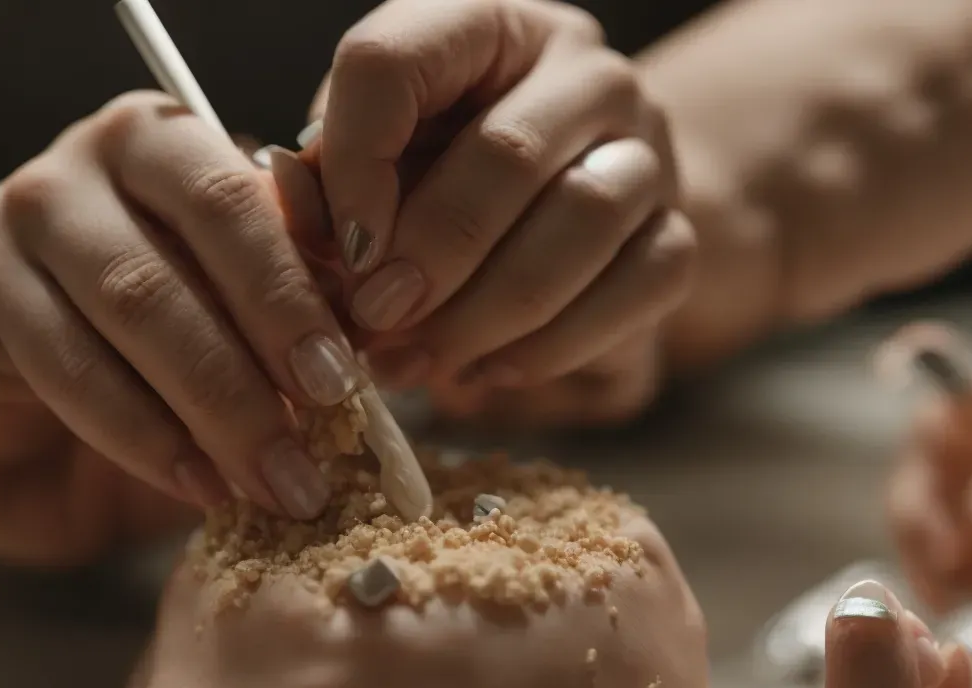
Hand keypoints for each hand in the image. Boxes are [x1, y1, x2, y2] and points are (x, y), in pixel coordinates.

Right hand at [0, 92, 373, 566]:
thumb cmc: (125, 372)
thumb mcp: (219, 345)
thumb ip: (282, 332)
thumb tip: (376, 360)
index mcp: (182, 144)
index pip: (262, 190)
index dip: (315, 281)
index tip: (359, 370)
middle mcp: (102, 151)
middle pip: (210, 223)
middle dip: (278, 332)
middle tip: (328, 423)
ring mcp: (29, 204)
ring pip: (142, 296)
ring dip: (220, 400)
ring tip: (273, 480)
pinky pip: (72, 360)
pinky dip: (145, 434)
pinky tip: (196, 484)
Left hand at [302, 0, 694, 417]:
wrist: (563, 209)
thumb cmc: (436, 179)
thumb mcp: (369, 165)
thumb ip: (327, 187)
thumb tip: (294, 228)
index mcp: (481, 21)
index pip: (397, 59)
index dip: (354, 161)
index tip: (336, 248)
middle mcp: (580, 69)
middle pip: (510, 152)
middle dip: (431, 253)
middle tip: (376, 319)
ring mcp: (646, 148)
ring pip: (584, 222)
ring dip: (487, 310)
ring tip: (421, 358)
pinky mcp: (678, 233)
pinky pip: (635, 290)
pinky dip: (550, 346)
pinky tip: (486, 369)